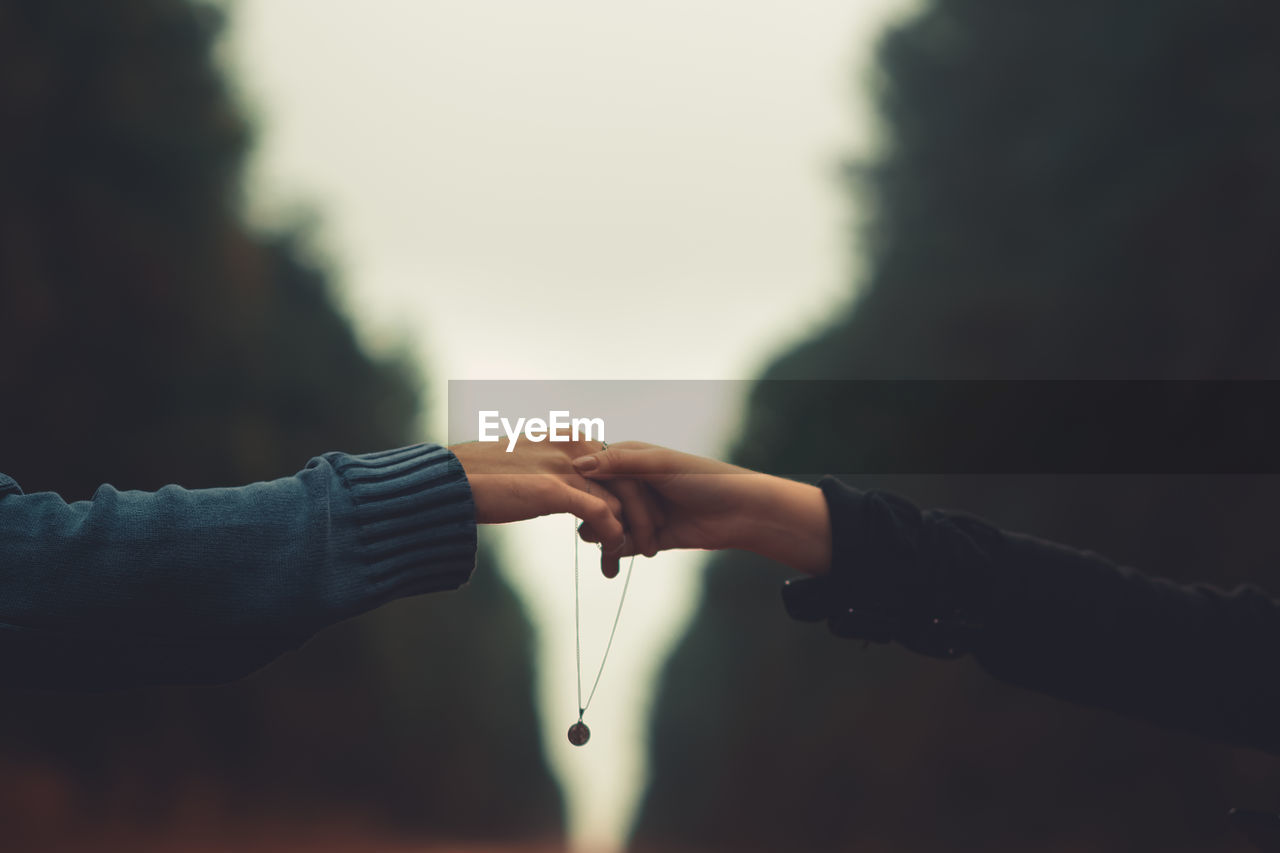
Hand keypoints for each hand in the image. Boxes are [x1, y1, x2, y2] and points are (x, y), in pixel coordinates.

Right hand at [450, 438, 628, 571]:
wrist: (451, 483)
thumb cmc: (484, 479)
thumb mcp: (529, 467)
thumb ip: (554, 472)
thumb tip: (563, 491)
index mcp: (572, 439)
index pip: (621, 467)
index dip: (636, 497)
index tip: (642, 523)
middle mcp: (575, 446)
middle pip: (630, 481)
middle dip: (644, 515)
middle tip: (650, 544)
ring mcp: (566, 466)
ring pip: (620, 500)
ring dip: (631, 532)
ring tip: (632, 557)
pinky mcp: (554, 488)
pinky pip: (600, 512)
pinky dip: (613, 533)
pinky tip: (613, 550)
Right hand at [571, 442, 831, 575]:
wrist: (742, 513)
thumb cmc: (706, 479)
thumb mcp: (660, 465)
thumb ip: (619, 463)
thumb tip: (578, 464)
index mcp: (630, 459)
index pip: (593, 473)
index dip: (587, 489)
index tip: (584, 503)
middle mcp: (631, 484)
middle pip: (596, 503)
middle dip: (597, 520)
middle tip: (608, 531)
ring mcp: (639, 512)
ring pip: (605, 527)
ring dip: (605, 541)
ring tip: (614, 550)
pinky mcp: (648, 537)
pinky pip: (620, 548)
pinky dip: (613, 558)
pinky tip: (612, 569)